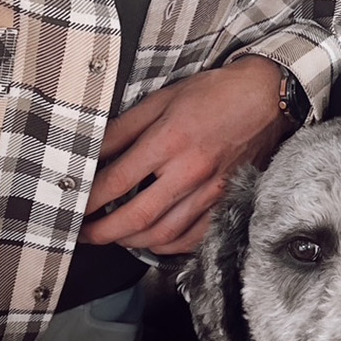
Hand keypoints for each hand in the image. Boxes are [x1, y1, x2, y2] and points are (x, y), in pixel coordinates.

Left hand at [80, 57, 291, 255]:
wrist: (266, 98)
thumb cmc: (214, 94)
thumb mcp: (162, 99)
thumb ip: (125, 128)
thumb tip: (91, 150)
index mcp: (170, 140)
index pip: (118, 181)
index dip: (90, 199)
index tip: (75, 204)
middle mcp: (190, 171)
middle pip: (138, 217)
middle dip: (104, 232)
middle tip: (85, 233)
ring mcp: (212, 191)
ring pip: (164, 234)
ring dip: (132, 242)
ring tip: (115, 237)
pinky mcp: (228, 201)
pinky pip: (194, 238)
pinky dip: (169, 246)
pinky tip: (152, 240)